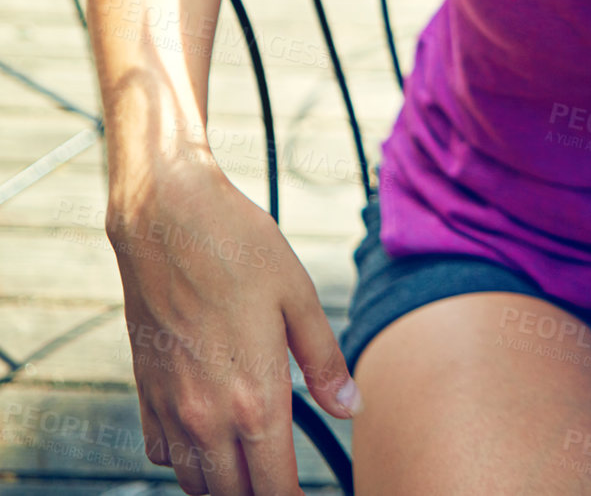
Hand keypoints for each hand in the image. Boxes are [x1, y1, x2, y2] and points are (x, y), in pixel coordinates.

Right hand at [108, 156, 361, 495]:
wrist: (166, 216)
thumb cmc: (238, 246)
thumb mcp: (298, 295)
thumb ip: (324, 360)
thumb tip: (350, 407)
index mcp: (255, 399)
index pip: (276, 488)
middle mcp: (207, 416)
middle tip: (283, 479)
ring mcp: (171, 408)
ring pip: (195, 483)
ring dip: (224, 485)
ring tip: (250, 466)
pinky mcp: (145, 391)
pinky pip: (161, 454)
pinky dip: (185, 460)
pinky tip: (207, 437)